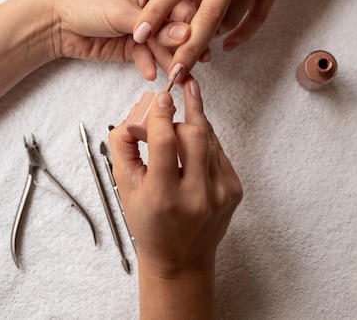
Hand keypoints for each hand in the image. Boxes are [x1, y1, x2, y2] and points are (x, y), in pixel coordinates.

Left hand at [52, 0, 206, 79]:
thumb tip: (185, 34)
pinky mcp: (137, 44)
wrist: (56, 23)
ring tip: (178, 75)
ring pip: (168, 43)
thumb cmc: (86, 1)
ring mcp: (149, 24)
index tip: (197, 34)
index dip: (193, 16)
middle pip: (180, 22)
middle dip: (183, 42)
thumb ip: (155, 26)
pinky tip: (150, 73)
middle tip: (192, 59)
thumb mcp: (123, 11)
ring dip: (171, 58)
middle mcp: (157, 1)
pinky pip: (151, 56)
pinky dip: (150, 64)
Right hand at [109, 79, 241, 316]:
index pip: (165, 142)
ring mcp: (219, 194)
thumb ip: (123, 146)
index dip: (162, 114)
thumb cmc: (149, 222)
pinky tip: (194, 139)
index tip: (161, 97)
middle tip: (170, 103)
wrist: (180, 259)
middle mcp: (195, 197)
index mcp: (163, 197)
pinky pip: (219, 151)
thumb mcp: (125, 187)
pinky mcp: (233, 191)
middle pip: (194, 135)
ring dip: (194, 122)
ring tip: (185, 103)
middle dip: (181, 114)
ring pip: (209, 139)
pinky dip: (205, 140)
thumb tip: (134, 114)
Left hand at [133, 0, 320, 75]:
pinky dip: (242, 34)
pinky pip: (257, 18)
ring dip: (211, 38)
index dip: (155, 12)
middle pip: (205, 16)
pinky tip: (227, 43)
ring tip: (193, 52)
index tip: (138, 34)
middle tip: (172, 73)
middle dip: (186, 48)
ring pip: (230, 20)